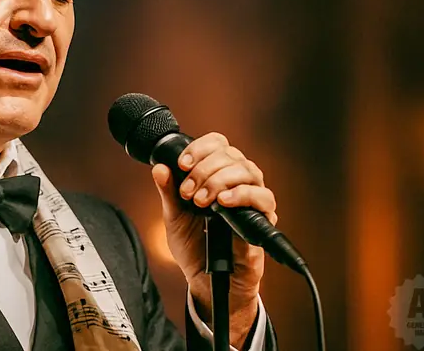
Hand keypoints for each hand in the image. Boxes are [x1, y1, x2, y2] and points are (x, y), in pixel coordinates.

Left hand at [151, 132, 276, 345]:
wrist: (205, 279)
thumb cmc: (194, 246)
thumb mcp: (174, 216)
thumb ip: (169, 192)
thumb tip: (160, 168)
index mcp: (217, 175)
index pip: (218, 144)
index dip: (201, 148)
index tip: (182, 164)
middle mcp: (237, 182)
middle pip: (232, 155)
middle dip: (205, 169)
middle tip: (188, 191)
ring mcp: (251, 199)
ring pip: (248, 170)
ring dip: (220, 180)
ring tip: (201, 200)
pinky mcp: (262, 219)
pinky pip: (263, 197)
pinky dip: (243, 195)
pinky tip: (223, 202)